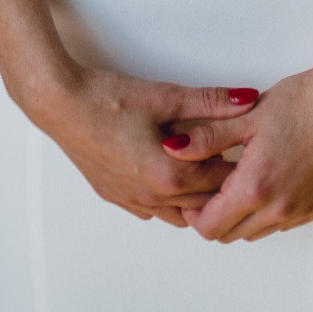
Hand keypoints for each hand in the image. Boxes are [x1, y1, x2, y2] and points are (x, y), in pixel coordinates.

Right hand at [33, 69, 261, 227]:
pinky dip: (168, 201)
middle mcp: (152, 198)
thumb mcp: (166, 96)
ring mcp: (131, 201)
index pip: (222, 182)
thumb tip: (248, 100)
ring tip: (204, 169)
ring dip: (195, 198)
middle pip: (204, 204)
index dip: (240, 166)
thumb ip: (211, 101)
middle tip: (235, 161)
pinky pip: (152, 212)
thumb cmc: (109, 100)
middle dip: (223, 186)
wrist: (61, 105)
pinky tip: (168, 177)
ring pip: (178, 215)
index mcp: (170, 177)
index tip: (251, 152)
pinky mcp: (114, 196)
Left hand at [162, 45, 312, 242]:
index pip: (210, 227)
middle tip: (210, 183)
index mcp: (256, 187)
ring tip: (237, 179)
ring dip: (241, 216)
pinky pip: (282, 224)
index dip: (193, 213)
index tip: (190, 191)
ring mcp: (301, 212)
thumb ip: (207, 138)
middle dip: (214, 215)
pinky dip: (266, 212)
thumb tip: (172, 149)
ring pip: (256, 232)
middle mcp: (279, 209)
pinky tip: (266, 180)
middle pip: (230, 235)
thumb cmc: (299, 102)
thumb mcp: (246, 116)